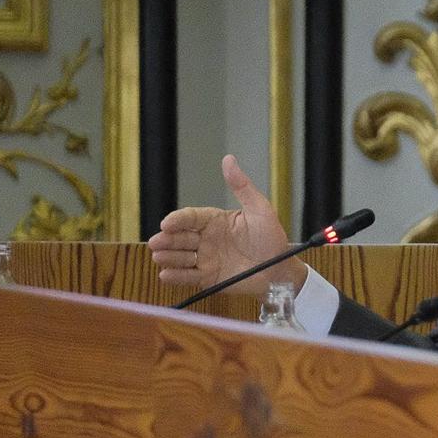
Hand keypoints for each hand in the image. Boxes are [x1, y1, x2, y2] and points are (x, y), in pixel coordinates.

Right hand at [149, 154, 299, 296]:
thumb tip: (228, 159)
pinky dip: (176, 277)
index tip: (167, 223)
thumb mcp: (260, 209)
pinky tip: (166, 275)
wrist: (281, 271)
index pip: (191, 217)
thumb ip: (242, 186)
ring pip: (180, 257)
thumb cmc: (272, 238)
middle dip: (167, 239)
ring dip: (168, 257)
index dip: (177, 220)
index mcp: (215, 221)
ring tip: (160, 257)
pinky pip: (188, 277)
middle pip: (180, 237)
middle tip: (157, 242)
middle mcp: (206, 239)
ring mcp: (205, 259)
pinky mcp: (207, 278)